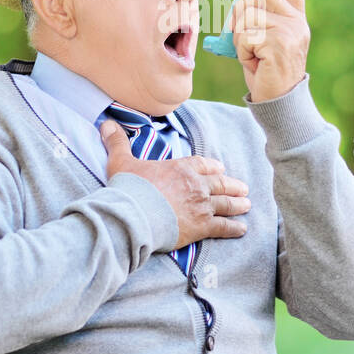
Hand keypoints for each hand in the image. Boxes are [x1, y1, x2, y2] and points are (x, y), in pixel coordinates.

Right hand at [99, 121, 251, 246]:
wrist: (134, 215)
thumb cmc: (128, 188)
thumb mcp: (121, 161)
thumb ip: (117, 143)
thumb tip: (106, 123)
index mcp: (181, 168)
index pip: (202, 165)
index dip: (212, 168)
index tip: (220, 169)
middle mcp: (196, 185)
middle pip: (219, 184)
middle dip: (232, 186)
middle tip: (243, 188)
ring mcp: (201, 206)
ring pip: (225, 204)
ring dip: (237, 204)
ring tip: (247, 205)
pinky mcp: (201, 227)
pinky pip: (223, 227)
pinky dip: (234, 228)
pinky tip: (242, 229)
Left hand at [230, 0, 309, 102]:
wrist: (278, 101)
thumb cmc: (267, 71)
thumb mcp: (264, 40)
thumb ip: (258, 19)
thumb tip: (238, 1)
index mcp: (297, 20)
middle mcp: (297, 23)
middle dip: (242, 8)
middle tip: (238, 31)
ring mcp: (290, 33)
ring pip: (250, 16)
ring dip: (240, 36)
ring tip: (249, 53)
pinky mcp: (279, 44)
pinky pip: (247, 36)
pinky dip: (242, 50)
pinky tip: (253, 62)